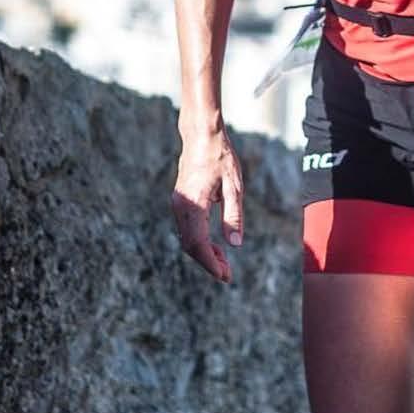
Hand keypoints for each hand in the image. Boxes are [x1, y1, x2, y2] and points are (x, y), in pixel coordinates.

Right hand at [172, 129, 243, 283]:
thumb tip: (235, 245)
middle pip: (190, 245)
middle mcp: (181, 206)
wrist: (201, 135)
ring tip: (225, 264)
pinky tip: (215, 247)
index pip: (198, 243)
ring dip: (204, 254)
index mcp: (193, 204)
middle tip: (228, 275)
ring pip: (187, 239)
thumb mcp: (234, 187)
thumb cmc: (221, 157)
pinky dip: (200, 243)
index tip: (225, 276)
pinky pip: (187, 229)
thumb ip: (234, 216)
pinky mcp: (180, 202)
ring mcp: (178, 204)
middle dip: (208, 263)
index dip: (211, 263)